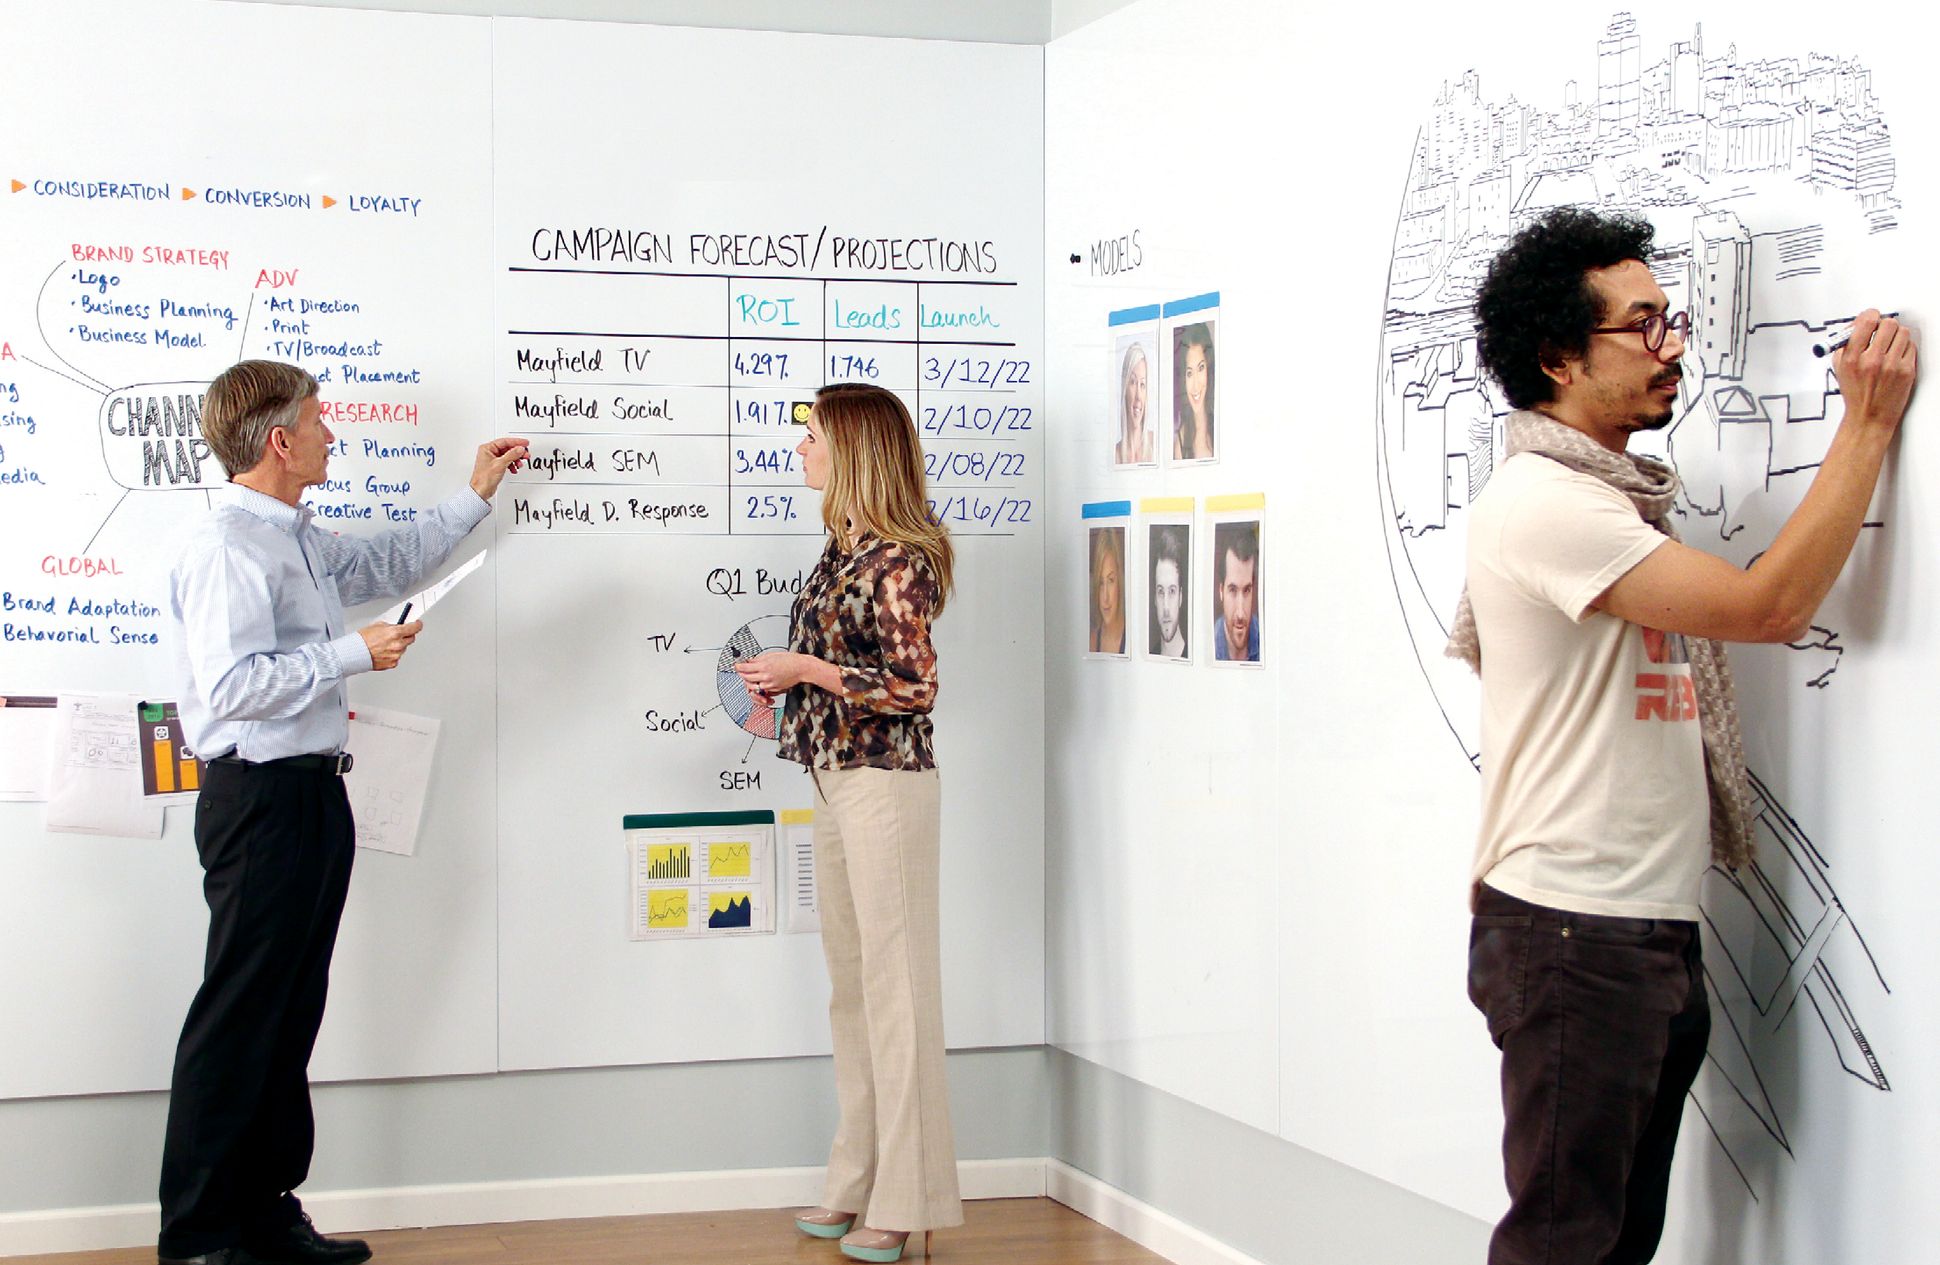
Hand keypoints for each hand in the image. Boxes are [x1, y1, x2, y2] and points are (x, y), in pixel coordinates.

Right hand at [359, 619, 421, 670]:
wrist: (355, 653)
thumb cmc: (363, 640)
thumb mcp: (378, 625)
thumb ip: (391, 626)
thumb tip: (398, 625)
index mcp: (395, 633)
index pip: (415, 627)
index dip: (417, 625)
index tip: (417, 623)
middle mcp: (398, 645)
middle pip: (411, 638)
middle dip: (406, 635)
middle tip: (399, 634)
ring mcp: (396, 655)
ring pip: (403, 648)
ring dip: (398, 645)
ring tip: (385, 644)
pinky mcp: (393, 663)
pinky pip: (397, 657)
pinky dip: (392, 654)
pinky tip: (383, 651)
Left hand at [469, 437, 530, 499]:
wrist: (481, 490)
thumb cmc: (484, 478)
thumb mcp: (500, 464)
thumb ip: (512, 455)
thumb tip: (520, 449)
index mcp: (487, 448)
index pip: (504, 441)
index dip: (516, 442)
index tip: (525, 443)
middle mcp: (489, 452)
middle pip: (507, 448)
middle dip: (517, 452)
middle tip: (525, 454)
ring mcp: (492, 459)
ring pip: (508, 455)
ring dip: (515, 459)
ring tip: (519, 463)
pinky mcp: (496, 466)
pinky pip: (507, 462)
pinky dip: (512, 464)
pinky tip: (514, 468)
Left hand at [734, 651, 814, 703]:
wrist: (801, 668)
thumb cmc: (790, 660)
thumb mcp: (772, 655)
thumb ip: (759, 659)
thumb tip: (750, 661)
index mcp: (764, 666)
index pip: (745, 668)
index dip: (738, 667)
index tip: (736, 665)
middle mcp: (765, 676)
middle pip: (746, 678)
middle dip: (742, 674)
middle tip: (741, 671)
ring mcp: (770, 684)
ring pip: (753, 686)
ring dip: (749, 682)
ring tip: (749, 677)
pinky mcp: (774, 689)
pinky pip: (762, 689)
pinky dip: (759, 686)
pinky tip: (759, 682)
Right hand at [1832, 310, 1916, 434]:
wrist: (1869, 417)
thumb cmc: (1855, 393)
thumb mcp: (1840, 368)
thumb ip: (1846, 343)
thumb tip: (1858, 323)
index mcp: (1851, 358)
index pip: (1866, 321)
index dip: (1871, 315)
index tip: (1872, 318)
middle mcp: (1871, 361)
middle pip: (1888, 324)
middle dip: (1885, 326)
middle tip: (1883, 332)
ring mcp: (1891, 366)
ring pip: (1903, 333)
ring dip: (1897, 336)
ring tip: (1890, 346)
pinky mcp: (1907, 371)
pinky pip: (1911, 347)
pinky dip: (1905, 349)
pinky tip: (1897, 358)